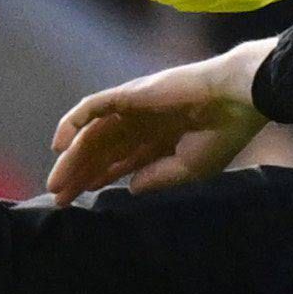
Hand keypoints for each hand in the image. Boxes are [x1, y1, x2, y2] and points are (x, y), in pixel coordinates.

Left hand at [47, 38, 274, 200]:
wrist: (236, 99)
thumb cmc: (222, 133)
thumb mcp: (189, 168)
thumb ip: (158, 178)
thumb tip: (130, 188)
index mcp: (159, 140)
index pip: (119, 161)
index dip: (98, 178)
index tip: (77, 199)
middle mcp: (142, 123)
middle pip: (101, 150)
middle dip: (79, 173)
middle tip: (57, 197)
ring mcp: (133, 108)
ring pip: (92, 133)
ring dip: (71, 157)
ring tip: (56, 183)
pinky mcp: (129, 95)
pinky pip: (91, 107)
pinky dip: (72, 122)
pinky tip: (59, 145)